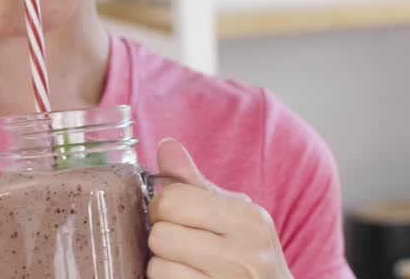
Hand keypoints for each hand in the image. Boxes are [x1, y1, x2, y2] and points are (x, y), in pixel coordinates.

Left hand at [147, 138, 292, 278]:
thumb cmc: (250, 254)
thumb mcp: (234, 214)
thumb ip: (194, 183)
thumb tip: (166, 145)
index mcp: (248, 219)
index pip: (172, 200)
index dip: (162, 207)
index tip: (174, 217)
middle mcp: (245, 255)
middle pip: (161, 235)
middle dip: (161, 238)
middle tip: (179, 244)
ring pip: (159, 267)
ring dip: (163, 267)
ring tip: (186, 266)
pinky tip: (189, 278)